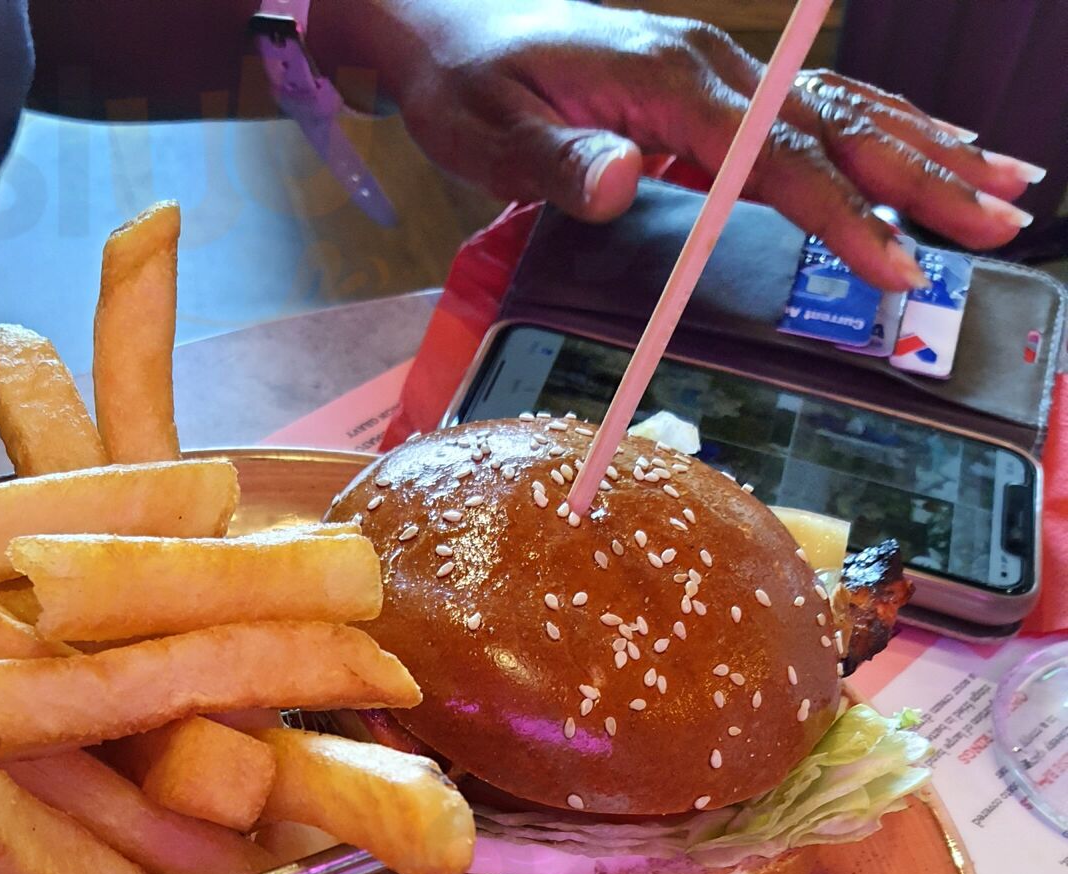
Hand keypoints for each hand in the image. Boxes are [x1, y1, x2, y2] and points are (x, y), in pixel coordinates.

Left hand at [311, 1, 1042, 290]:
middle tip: (1002, 220)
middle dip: (926, 177)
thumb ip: (558, 164)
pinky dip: (884, 131)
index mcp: (665, 83)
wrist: (450, 25)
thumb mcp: (490, 133)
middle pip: (839, 124)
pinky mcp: (714, 88)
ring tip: (1007, 186)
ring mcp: (720, 72)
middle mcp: (710, 68)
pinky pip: (817, 111)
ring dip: (929, 149)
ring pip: (845, 109)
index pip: (774, 159)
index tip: (895, 264)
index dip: (842, 215)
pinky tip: (935, 150)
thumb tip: (619, 181)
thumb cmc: (469, 85)